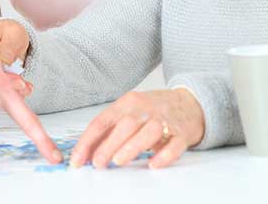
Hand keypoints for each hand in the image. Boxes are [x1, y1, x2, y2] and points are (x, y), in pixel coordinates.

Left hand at [70, 89, 204, 169]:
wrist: (189, 103)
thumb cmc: (154, 110)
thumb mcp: (128, 112)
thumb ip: (109, 130)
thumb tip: (86, 151)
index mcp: (128, 103)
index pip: (103, 121)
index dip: (88, 141)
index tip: (78, 159)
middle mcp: (145, 109)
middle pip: (125, 125)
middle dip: (109, 145)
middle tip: (98, 163)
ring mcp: (165, 120)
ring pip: (149, 132)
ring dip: (132, 146)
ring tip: (118, 161)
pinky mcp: (182, 133)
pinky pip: (174, 144)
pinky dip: (164, 155)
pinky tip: (153, 164)